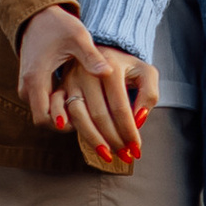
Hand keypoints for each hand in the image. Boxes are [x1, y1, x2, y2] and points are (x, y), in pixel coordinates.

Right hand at [17, 6, 154, 163]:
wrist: (36, 16)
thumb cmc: (59, 25)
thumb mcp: (77, 37)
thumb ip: (90, 56)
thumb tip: (107, 70)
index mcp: (38, 78)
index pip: (52, 118)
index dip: (77, 130)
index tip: (105, 139)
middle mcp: (30, 88)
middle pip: (53, 124)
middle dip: (83, 136)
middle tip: (111, 152)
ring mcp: (30, 89)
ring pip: (52, 119)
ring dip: (77, 127)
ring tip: (108, 141)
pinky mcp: (36, 88)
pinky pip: (51, 110)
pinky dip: (70, 117)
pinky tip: (94, 121)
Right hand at [57, 50, 158, 170]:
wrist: (102, 49)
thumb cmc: (127, 65)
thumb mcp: (146, 72)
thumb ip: (149, 94)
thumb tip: (138, 120)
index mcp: (110, 66)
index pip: (120, 107)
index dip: (128, 131)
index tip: (136, 149)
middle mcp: (87, 72)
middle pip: (99, 115)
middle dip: (114, 139)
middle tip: (125, 155)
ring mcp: (70, 79)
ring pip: (78, 116)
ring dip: (92, 139)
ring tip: (107, 155)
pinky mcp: (60, 86)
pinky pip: (56, 108)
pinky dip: (63, 123)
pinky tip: (74, 134)